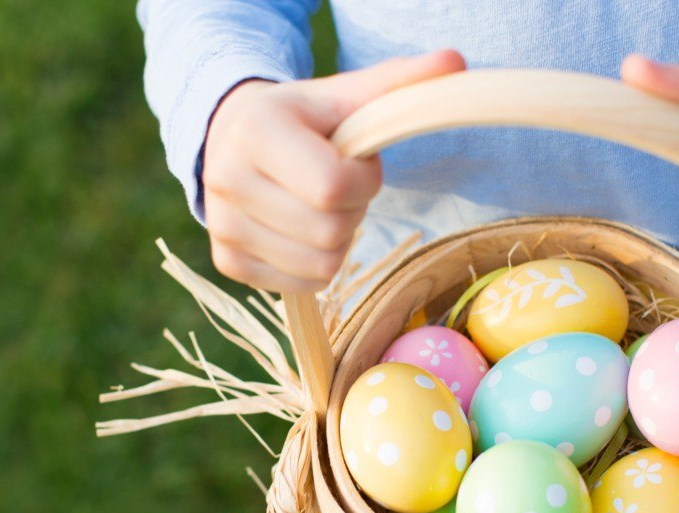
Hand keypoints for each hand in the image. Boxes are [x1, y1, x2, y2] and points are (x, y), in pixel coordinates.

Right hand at [202, 50, 465, 292]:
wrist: (233, 136)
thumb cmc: (304, 117)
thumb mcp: (347, 95)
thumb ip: (399, 82)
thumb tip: (456, 61)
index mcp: (256, 132)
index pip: (332, 188)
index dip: (364, 181)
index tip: (356, 161)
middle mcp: (226, 181)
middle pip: (330, 232)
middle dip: (353, 211)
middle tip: (337, 184)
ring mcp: (222, 226)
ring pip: (321, 267)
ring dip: (337, 240)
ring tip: (318, 204)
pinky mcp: (226, 261)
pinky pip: (303, 285)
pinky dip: (316, 265)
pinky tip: (302, 229)